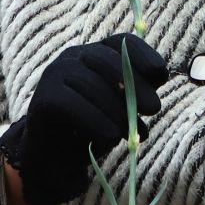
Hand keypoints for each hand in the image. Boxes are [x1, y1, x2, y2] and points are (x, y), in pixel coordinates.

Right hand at [12, 33, 168, 204]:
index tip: (162, 75)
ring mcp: (54, 74)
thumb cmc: (92, 130)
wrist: (55, 161)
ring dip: (117, 110)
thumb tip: (158, 82)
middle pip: (108, 60)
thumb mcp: (120, 109)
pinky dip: (95, 121)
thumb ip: (137, 94)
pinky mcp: (42, 98)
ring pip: (91, 84)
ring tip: (133, 134)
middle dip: (135, 84)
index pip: (122, 43)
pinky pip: (71, 104)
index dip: (144, 54)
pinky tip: (111, 138)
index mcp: (96, 54)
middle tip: (154, 109)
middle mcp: (74, 57)